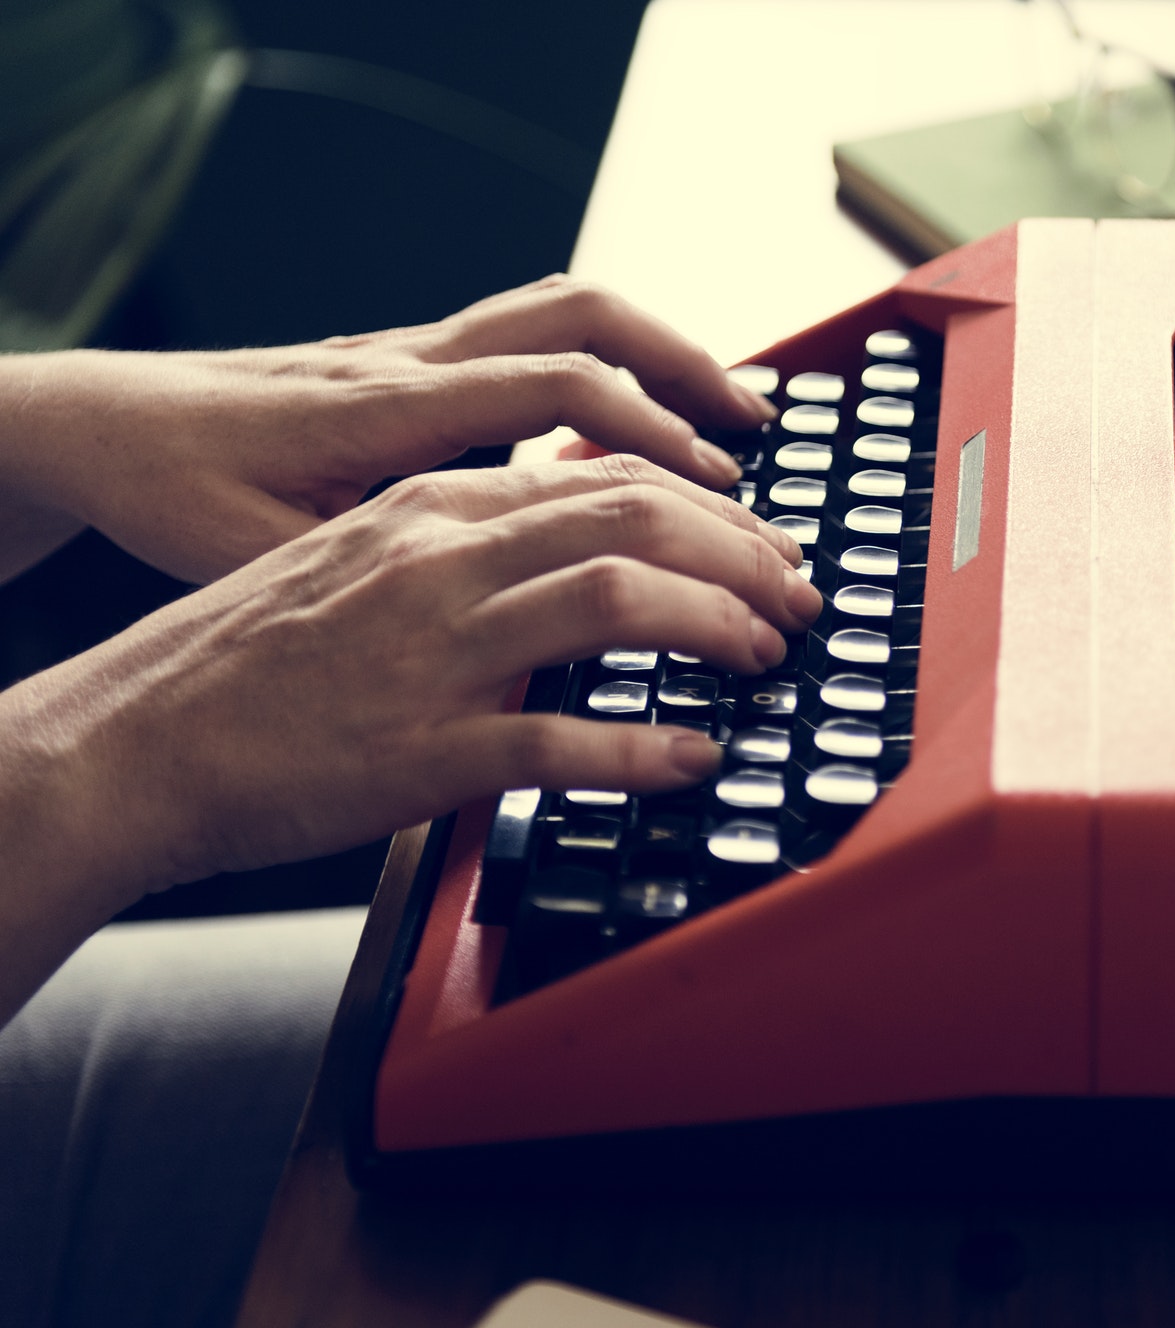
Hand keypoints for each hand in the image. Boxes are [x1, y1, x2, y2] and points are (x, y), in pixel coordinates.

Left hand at [0, 275, 773, 583]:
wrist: (110, 428)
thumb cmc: (177, 496)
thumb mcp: (263, 560)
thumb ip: (373, 582)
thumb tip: (481, 640)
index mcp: (388, 407)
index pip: (556, 388)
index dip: (652, 436)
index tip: (721, 493)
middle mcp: (414, 362)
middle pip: (583, 320)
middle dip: (688, 371)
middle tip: (760, 441)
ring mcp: (419, 353)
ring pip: (566, 312)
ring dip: (661, 358)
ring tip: (731, 418)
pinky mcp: (418, 365)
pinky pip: (536, 339)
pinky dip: (610, 372)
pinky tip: (639, 432)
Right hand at [0, 454, 819, 918]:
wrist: (134, 740)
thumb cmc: (253, 662)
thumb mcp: (366, 563)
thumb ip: (474, 546)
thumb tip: (579, 550)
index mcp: (435, 509)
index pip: (608, 478)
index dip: (713, 512)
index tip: (766, 546)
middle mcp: (443, 559)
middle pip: (638, 518)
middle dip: (745, 554)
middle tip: (799, 598)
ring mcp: (435, 652)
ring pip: (618, 600)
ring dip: (720, 625)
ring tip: (766, 657)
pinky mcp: (421, 749)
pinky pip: (560, 740)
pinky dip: (645, 750)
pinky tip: (694, 760)